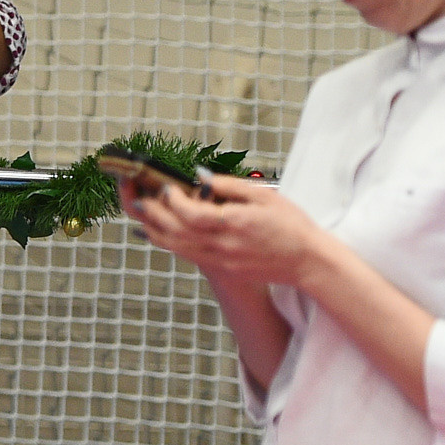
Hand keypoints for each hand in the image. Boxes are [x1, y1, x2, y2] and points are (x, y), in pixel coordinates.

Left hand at [120, 170, 319, 287]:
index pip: (189, 213)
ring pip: (174, 246)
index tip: (166, 187)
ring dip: (152, 228)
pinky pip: (185, 255)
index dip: (171, 199)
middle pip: (173, 231)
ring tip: (139, 212)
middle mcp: (221, 245)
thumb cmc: (291, 225)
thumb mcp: (264, 196)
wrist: (307, 261)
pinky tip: (157, 231)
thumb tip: (200, 176)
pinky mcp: (221, 268)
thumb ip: (230, 186)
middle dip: (150, 212)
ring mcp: (220, 260)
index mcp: (233, 224)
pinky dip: (167, 242)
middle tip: (137, 196)